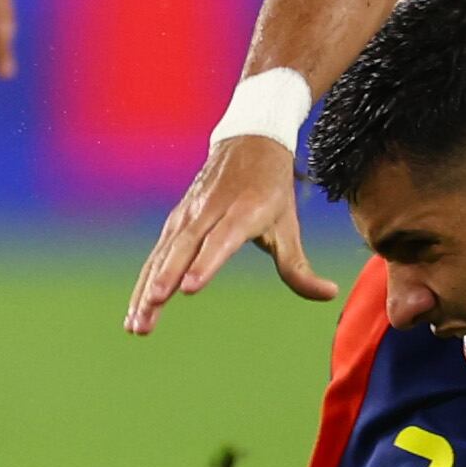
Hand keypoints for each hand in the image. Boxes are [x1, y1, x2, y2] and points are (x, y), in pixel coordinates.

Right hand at [124, 133, 332, 334]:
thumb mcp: (289, 225)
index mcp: (242, 211)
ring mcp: (188, 215)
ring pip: (163, 254)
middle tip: (151, 309)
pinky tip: (136, 311)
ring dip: (147, 288)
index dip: (204, 264)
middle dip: (164, 279)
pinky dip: (145, 281)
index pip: (220, 241)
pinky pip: (157, 254)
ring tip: (137, 324)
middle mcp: (209, 211)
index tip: (188, 288)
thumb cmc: (271, 190)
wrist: (248, 141)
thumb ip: (300, 266)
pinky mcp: (175, 222)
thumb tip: (329, 294)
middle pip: (182, 249)